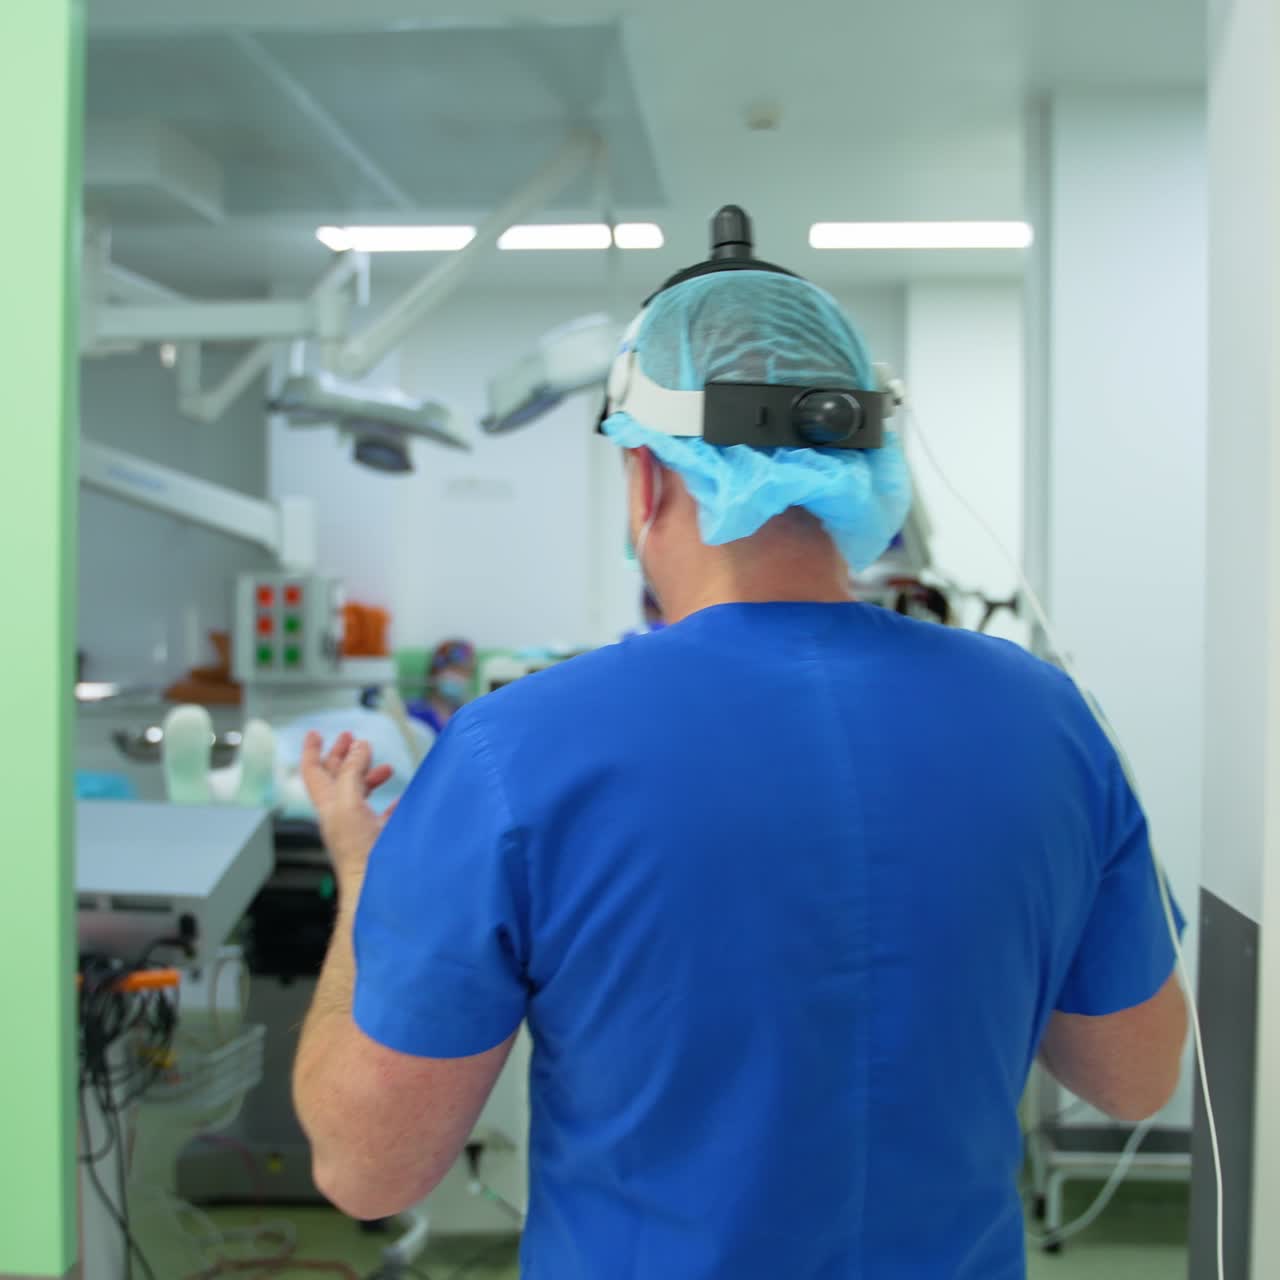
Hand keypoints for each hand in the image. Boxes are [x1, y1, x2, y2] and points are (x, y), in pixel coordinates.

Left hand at [300, 731, 396, 892]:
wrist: (374, 886)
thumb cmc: (358, 851)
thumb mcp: (350, 803)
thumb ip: (352, 772)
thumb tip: (358, 746)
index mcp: (329, 804)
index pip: (313, 771)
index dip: (313, 750)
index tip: (315, 732)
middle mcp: (340, 814)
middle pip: (336, 779)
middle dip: (343, 756)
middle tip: (351, 738)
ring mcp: (358, 827)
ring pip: (359, 794)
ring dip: (369, 775)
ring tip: (386, 768)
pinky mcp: (377, 839)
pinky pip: (382, 815)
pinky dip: (390, 802)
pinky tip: (400, 801)